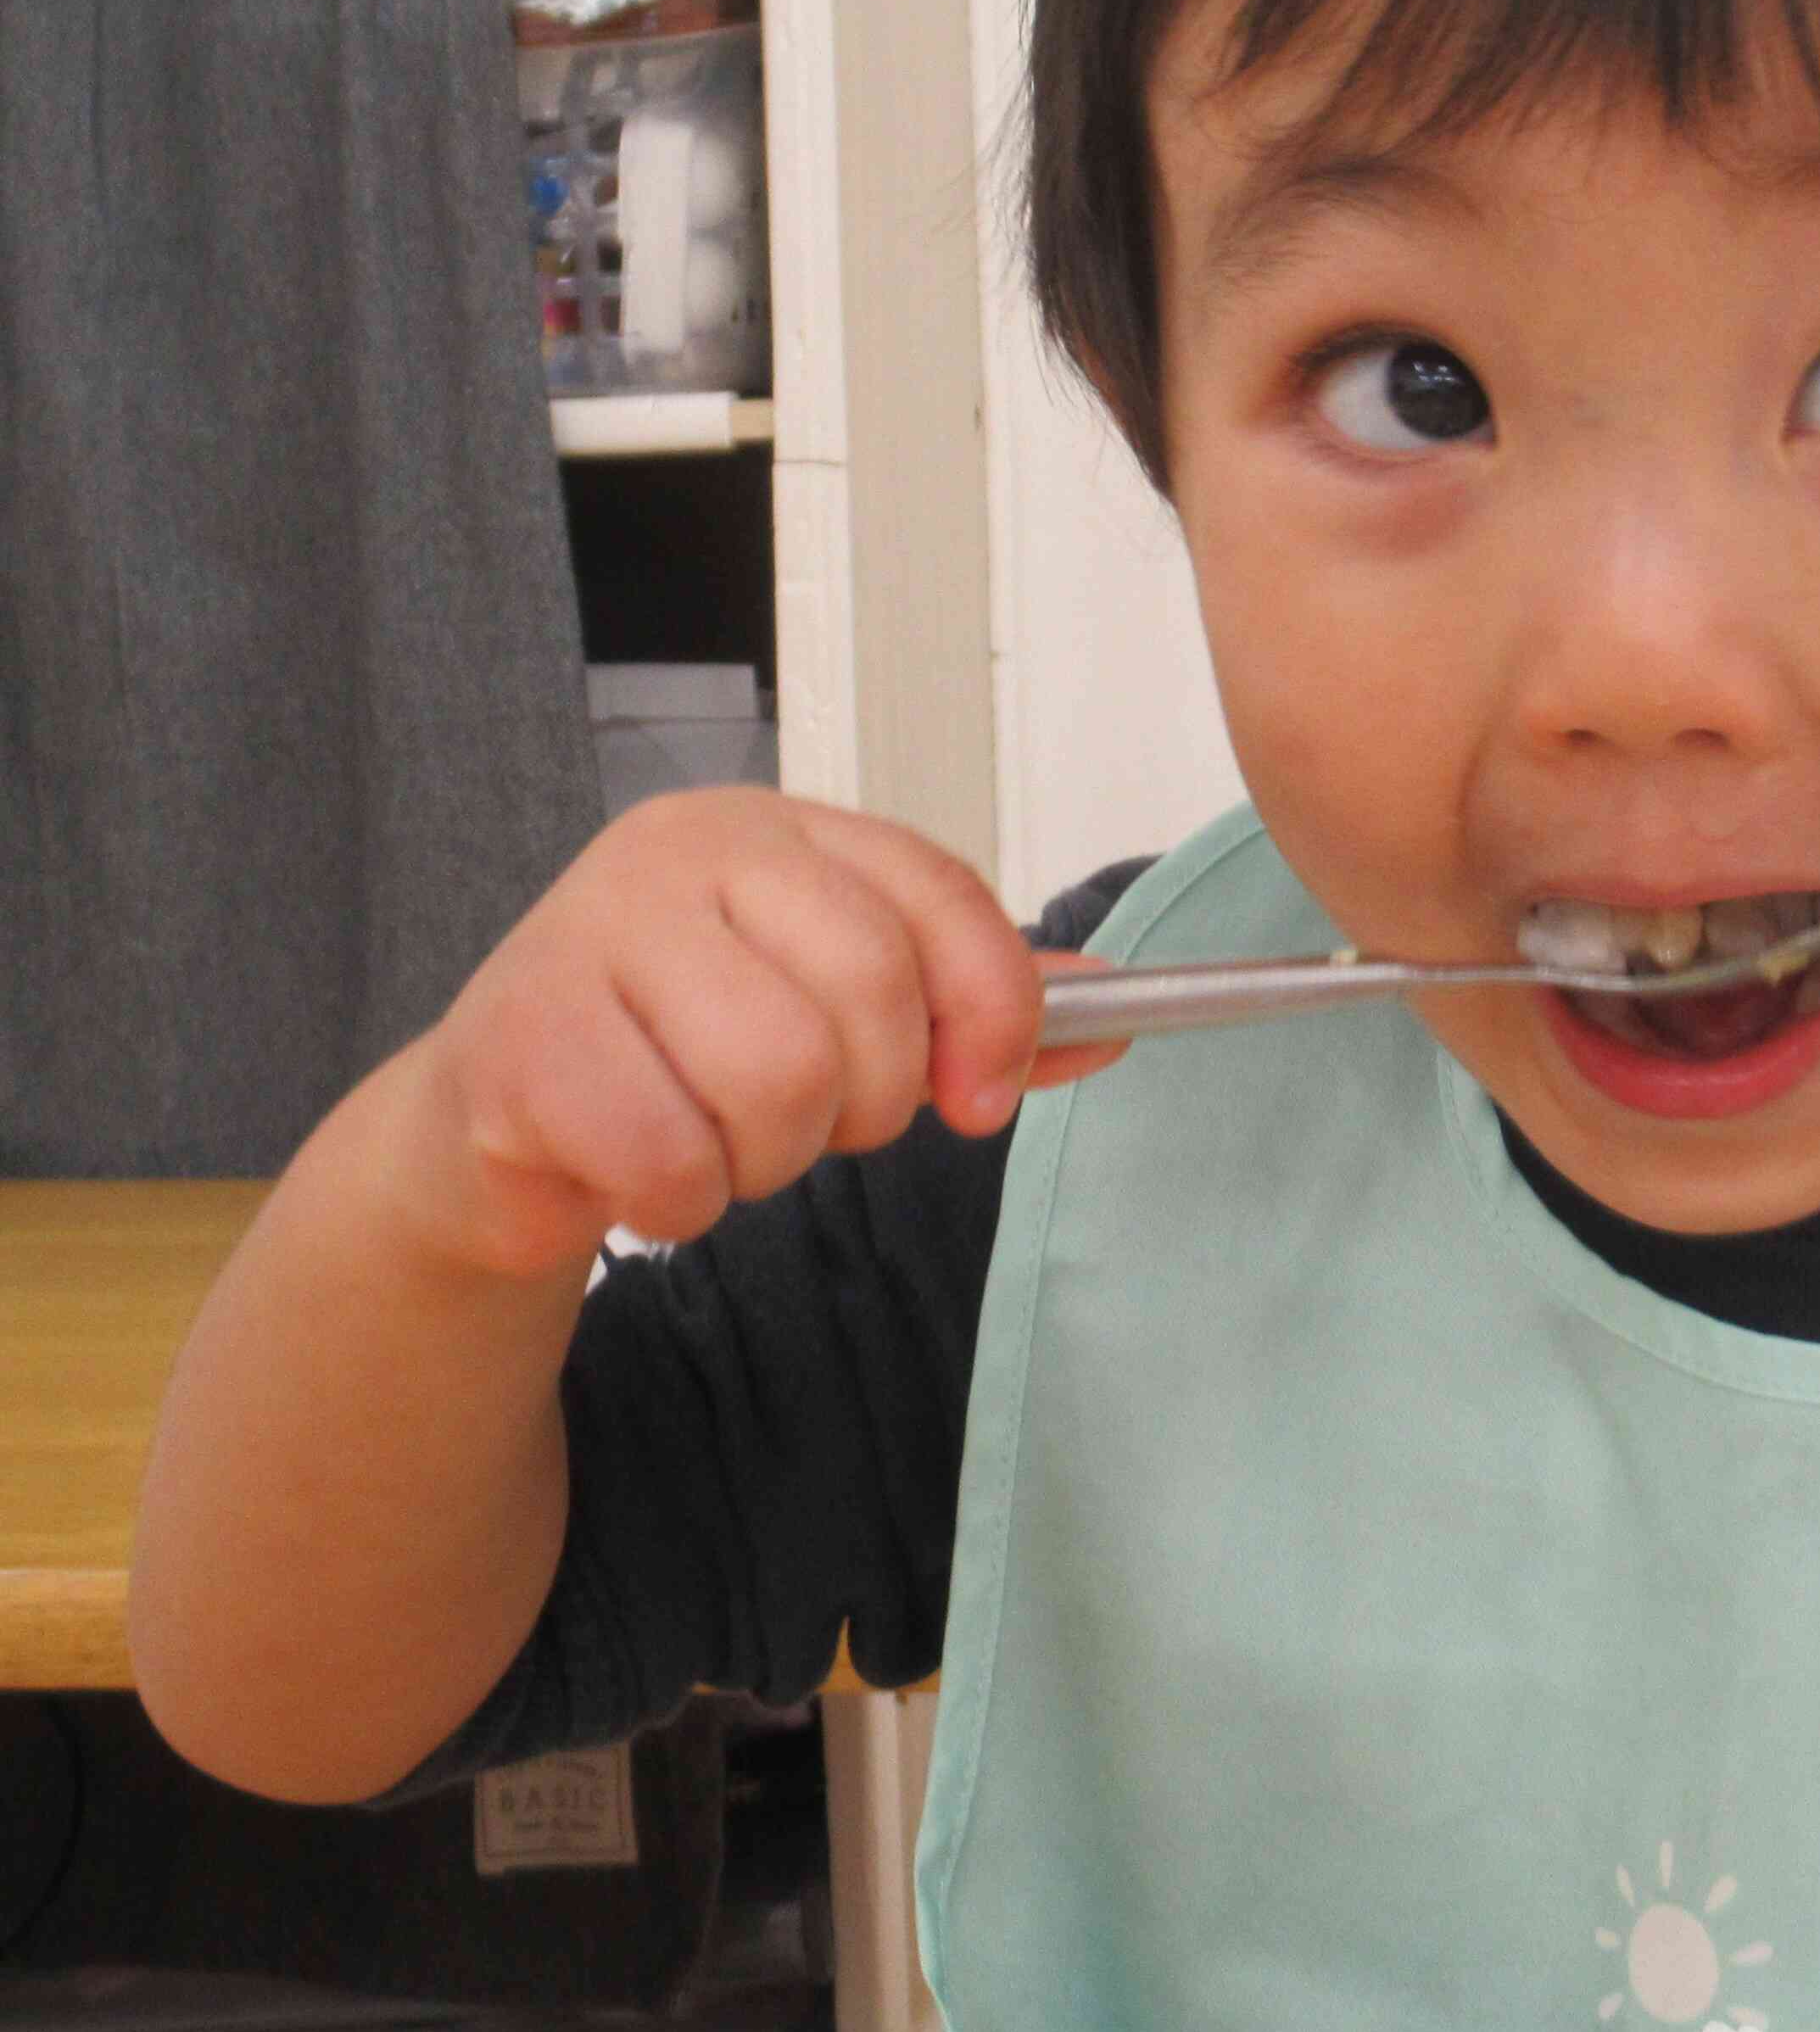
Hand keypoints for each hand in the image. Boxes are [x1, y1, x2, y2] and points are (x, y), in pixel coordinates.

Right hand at [402, 789, 1125, 1280]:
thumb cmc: (680, 1055)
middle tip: (803, 1124)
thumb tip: (1116, 1012)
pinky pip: (674, 1157)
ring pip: (778, 1080)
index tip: (987, 1096)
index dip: (991, 1009)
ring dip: (766, 1158)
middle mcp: (679, 853)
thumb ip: (970, 1006)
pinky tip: (639, 1177)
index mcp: (775, 830)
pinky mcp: (520, 1041)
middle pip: (867, 996)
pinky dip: (680, 1201)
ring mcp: (588, 934)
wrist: (491, 1128)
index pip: (936, 895)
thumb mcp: (835, 1009)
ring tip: (714, 1141)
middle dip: (863, 1102)